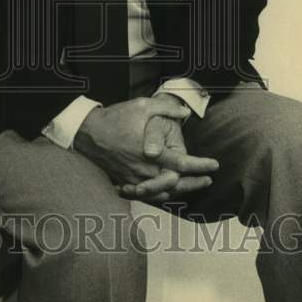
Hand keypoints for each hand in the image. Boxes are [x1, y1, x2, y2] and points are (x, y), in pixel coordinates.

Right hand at [74, 94, 206, 201]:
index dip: (201, 166)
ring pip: (162, 193)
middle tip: (208, 180)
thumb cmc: (115, 118)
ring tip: (191, 187)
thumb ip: (166, 109)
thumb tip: (185, 111)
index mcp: (151, 153)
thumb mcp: (142, 106)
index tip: (214, 165)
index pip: (182, 163)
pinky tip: (167, 192)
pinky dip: (160, 195)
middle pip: (176, 184)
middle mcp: (144, 170)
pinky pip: (146, 194)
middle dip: (194, 184)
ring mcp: (134, 179)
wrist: (87, 132)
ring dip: (179, 191)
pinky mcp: (125, 182)